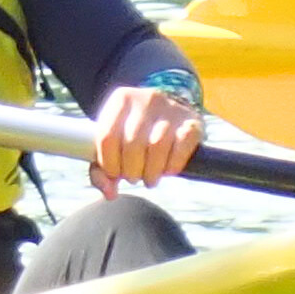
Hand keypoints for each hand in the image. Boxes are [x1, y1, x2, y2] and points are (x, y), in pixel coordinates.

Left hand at [86, 84, 202, 196]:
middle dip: (131, 170)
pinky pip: (181, 149)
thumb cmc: (133, 132)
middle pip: (133, 143)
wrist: (167, 111)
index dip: (109, 163)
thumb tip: (109, 193)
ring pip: (157, 146)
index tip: (114, 174)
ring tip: (149, 178)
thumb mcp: (113, 141)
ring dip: (151, 172)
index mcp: (121, 100)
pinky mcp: (193, 122)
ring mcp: (171, 108)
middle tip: (133, 177)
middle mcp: (146, 99)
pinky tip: (166, 170)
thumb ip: (102, 170)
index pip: (107, 136)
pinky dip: (172, 166)